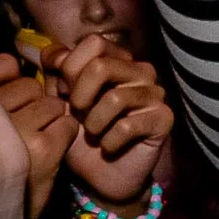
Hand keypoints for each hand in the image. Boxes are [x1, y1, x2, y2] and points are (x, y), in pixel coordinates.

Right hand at [0, 52, 78, 218]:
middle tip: (25, 127)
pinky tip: (52, 148)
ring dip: (53, 118)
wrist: (7, 209)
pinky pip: (68, 123)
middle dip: (35, 102)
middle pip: (31, 86)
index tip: (12, 99)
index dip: (14, 79)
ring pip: (52, 103)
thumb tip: (21, 55)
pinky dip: (66, 133)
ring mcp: (17, 131)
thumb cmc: (1, 156)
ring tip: (37, 138)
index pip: (3, 67)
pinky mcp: (43, 148)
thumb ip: (1, 85)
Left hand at [47, 36, 172, 208]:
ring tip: (93, 134)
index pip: (94, 43)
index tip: (65, 92)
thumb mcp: (59, 99)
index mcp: (117, 61)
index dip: (70, 68)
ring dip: (93, 122)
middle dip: (79, 95)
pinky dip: (109, 141)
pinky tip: (108, 148)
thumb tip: (54, 54)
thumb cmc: (79, 134)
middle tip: (77, 114)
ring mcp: (155, 95)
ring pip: (115, 98)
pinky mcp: (164, 119)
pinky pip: (128, 125)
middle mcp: (140, 72)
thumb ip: (57, 73)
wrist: (100, 175)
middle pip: (102, 65)